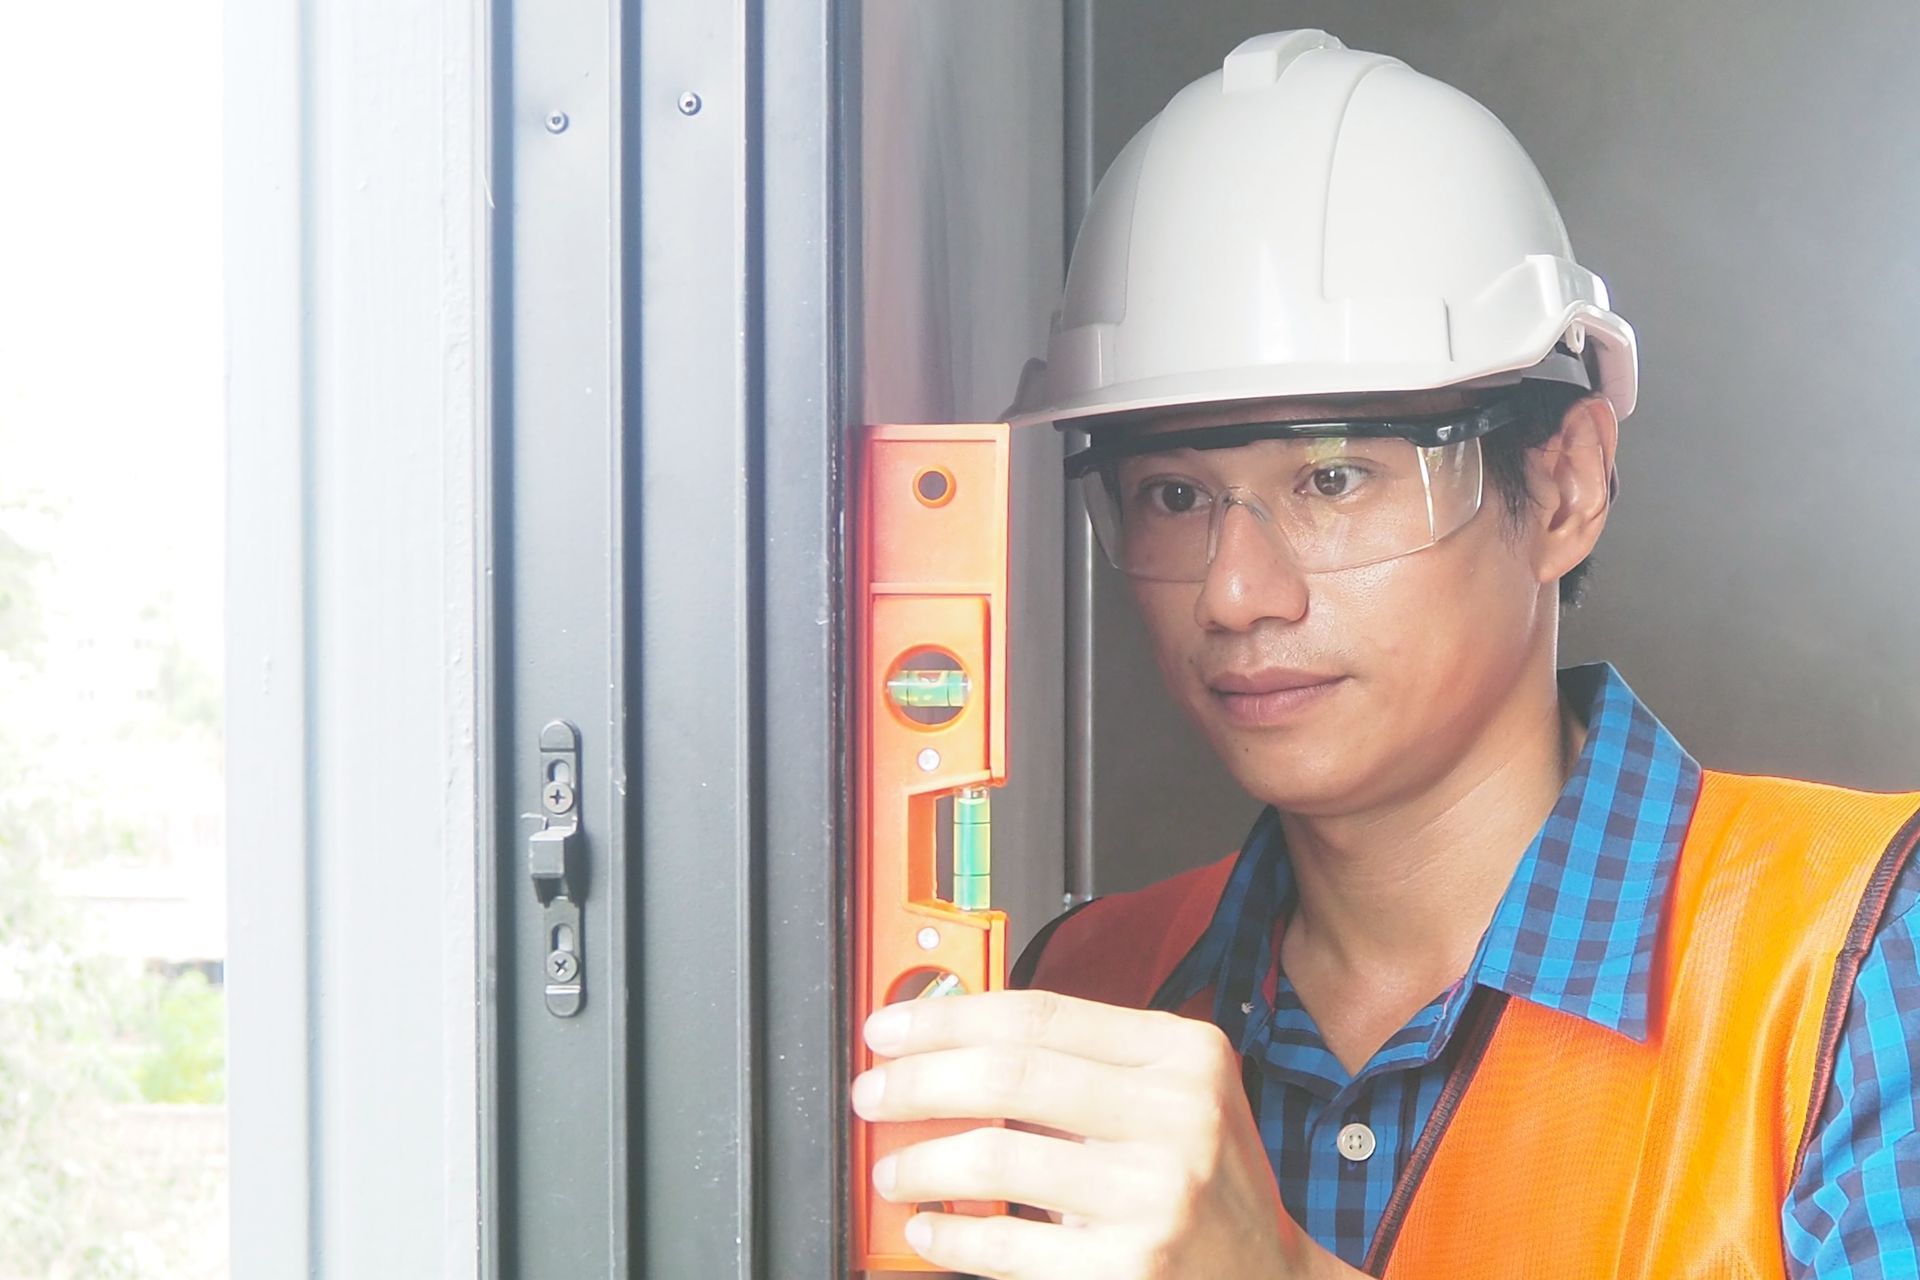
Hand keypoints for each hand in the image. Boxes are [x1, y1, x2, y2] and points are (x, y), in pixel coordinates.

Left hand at [853, 988, 1354, 1278]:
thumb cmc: (1207, 1185)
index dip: (946, 1017)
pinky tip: (931, 1231)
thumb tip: (952, 1044)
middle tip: (875, 1094)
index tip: (890, 1028)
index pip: (1038, 1014)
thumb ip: (1084, 1063)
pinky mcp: (1130, 1270)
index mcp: (1182, 1055)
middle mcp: (1177, 1117)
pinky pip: (1006, 1246)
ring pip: (995, 1160)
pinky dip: (950, 1238)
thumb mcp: (1173, 1097)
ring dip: (920, 1163)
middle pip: (1008, 1075)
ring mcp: (1157, 1197)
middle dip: (918, 1081)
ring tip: (895, 1171)